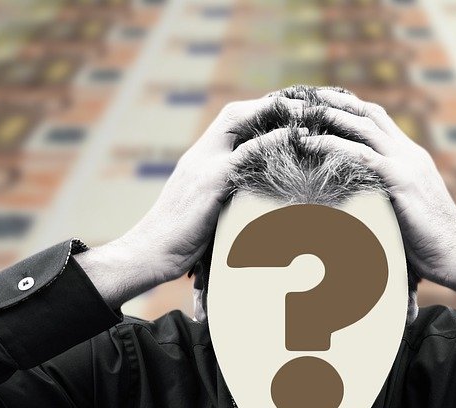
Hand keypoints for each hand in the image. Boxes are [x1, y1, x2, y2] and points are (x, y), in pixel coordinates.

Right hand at [114, 93, 306, 292]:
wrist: (151, 253)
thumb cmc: (178, 242)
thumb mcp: (203, 212)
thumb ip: (223, 198)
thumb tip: (250, 203)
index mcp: (198, 160)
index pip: (229, 122)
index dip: (258, 113)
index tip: (287, 113)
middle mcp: (199, 155)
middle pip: (234, 113)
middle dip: (269, 106)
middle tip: (302, 108)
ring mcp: (203, 166)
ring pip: (238, 123)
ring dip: (273, 114)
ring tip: (305, 115)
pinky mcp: (209, 183)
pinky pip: (243, 154)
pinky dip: (270, 142)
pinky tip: (293, 138)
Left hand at [297, 89, 455, 299]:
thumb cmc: (430, 246)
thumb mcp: (404, 213)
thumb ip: (385, 199)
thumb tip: (357, 204)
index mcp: (412, 159)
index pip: (380, 121)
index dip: (352, 109)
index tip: (325, 102)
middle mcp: (410, 154)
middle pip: (370, 114)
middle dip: (337, 102)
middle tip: (307, 96)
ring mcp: (407, 165)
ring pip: (364, 127)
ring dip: (330, 116)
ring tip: (301, 112)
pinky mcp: (400, 180)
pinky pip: (361, 155)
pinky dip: (332, 145)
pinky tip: (309, 143)